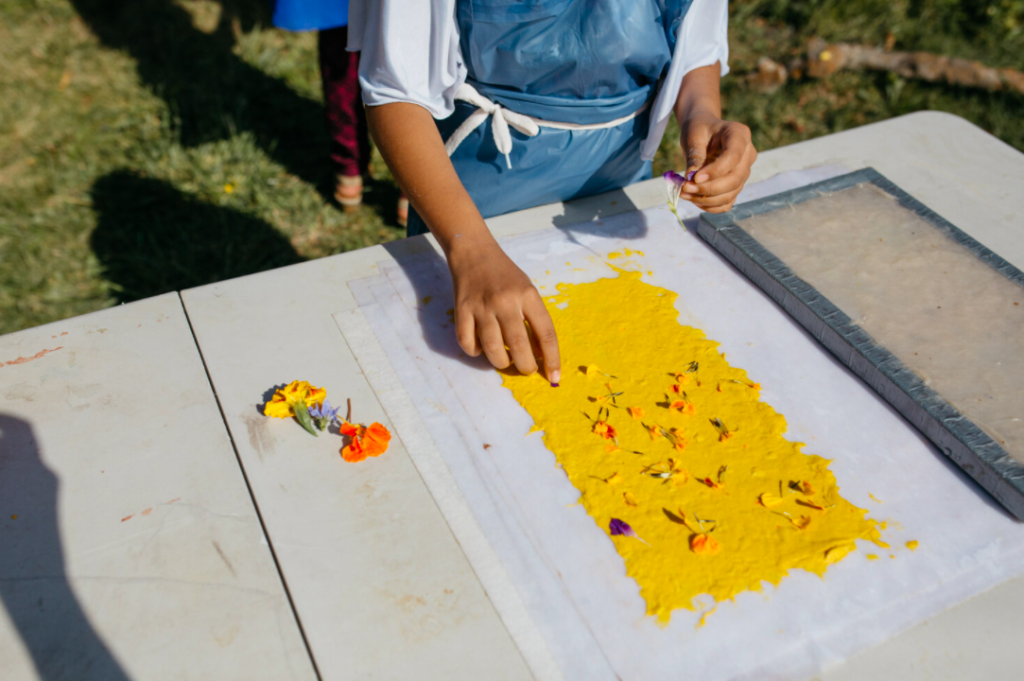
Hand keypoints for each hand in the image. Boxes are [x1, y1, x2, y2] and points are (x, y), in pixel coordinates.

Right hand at [447, 236, 560, 382]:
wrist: (474, 253)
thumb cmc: (505, 275)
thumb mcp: (527, 290)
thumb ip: (535, 319)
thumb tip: (542, 355)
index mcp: (528, 295)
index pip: (545, 334)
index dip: (552, 360)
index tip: (554, 377)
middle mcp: (505, 301)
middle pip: (519, 346)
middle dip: (526, 366)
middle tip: (526, 368)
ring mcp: (481, 306)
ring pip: (493, 350)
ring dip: (501, 362)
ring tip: (505, 360)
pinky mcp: (461, 310)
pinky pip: (468, 344)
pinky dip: (476, 352)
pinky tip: (481, 346)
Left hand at [679, 111, 756, 213]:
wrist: (705, 133)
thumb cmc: (699, 129)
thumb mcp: (693, 136)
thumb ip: (695, 156)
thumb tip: (692, 179)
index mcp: (740, 134)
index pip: (733, 157)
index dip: (715, 171)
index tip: (694, 178)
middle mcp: (748, 154)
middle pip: (734, 179)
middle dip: (708, 189)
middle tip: (684, 188)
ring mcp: (745, 171)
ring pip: (731, 193)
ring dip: (706, 199)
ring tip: (684, 193)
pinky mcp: (737, 185)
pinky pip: (727, 202)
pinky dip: (711, 206)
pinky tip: (694, 200)